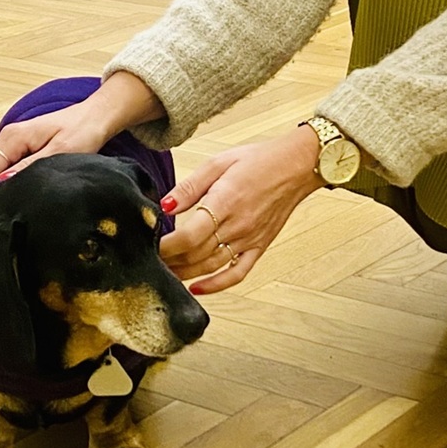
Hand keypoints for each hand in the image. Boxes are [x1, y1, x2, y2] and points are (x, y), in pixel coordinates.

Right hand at [0, 72, 163, 197]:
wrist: (98, 116)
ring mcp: (13, 145)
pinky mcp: (22, 151)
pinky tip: (1, 205)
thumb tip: (1, 184)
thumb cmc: (83, 131)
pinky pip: (3, 172)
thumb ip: (30, 167)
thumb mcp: (60, 151)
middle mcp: (8, 140)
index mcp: (12, 139)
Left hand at [159, 125, 323, 295]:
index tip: (149, 245)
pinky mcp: (259, 246)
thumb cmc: (259, 160)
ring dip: (185, 274)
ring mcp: (249, 239)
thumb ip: (190, 185)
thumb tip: (164, 204)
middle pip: (196, 254)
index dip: (166, 245)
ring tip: (165, 272)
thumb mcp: (219, 162)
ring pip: (211, 266)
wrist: (297, 165)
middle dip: (170, 260)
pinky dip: (216, 284)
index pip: (189, 235)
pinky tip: (197, 287)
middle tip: (149, 259)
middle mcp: (237, 225)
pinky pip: (237, 273)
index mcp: (225, 201)